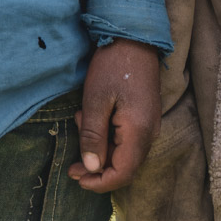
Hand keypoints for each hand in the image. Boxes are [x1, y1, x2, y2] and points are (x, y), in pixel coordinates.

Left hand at [68, 39, 162, 193]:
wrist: (134, 38)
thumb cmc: (112, 66)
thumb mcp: (95, 100)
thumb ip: (93, 136)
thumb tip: (90, 168)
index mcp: (138, 132)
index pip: (123, 173)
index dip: (99, 183)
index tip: (76, 178)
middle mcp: (149, 133)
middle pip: (124, 167)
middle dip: (96, 169)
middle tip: (71, 163)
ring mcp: (149, 126)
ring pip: (124, 154)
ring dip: (99, 150)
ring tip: (80, 124)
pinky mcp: (145, 118)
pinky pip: (126, 140)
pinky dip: (107, 138)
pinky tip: (91, 118)